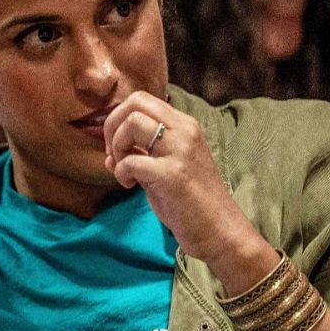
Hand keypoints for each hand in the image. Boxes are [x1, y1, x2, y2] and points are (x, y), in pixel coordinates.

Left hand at [103, 91, 273, 288]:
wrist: (219, 231)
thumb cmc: (189, 201)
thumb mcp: (166, 167)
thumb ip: (142, 153)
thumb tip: (109, 154)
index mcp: (184, 125)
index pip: (141, 99)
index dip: (118, 119)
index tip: (117, 147)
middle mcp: (185, 131)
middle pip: (135, 102)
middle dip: (112, 126)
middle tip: (115, 155)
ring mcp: (181, 151)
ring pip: (133, 123)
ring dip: (117, 147)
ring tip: (124, 170)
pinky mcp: (173, 174)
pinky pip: (131, 160)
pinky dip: (121, 173)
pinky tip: (129, 186)